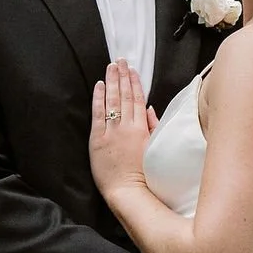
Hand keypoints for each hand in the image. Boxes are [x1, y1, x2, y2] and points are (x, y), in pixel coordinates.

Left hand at [89, 61, 156, 197]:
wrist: (127, 192)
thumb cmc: (144, 175)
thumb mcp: (154, 149)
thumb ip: (153, 127)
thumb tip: (149, 109)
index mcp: (141, 129)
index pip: (138, 99)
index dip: (135, 83)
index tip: (133, 70)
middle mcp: (126, 126)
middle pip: (125, 95)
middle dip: (123, 76)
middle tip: (121, 60)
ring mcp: (111, 132)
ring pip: (112, 100)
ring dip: (112, 81)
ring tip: (111, 66)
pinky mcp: (97, 139)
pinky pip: (98, 113)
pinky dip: (98, 98)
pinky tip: (99, 85)